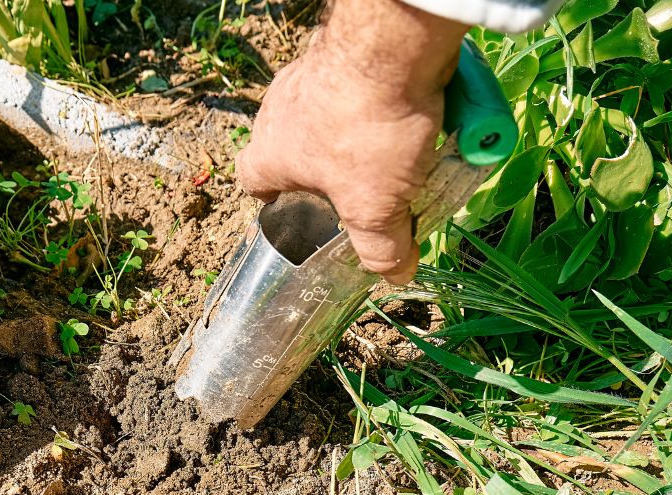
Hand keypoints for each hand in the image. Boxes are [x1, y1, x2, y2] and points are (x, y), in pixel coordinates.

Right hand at [235, 0, 467, 282]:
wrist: (393, 42)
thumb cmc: (366, 133)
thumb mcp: (375, 209)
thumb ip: (382, 249)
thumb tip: (396, 275)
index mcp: (271, 152)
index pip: (252, 180)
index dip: (271, 199)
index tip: (295, 209)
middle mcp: (281, 108)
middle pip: (294, 145)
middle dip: (326, 167)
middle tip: (359, 186)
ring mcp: (312, 72)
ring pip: (329, 112)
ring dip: (360, 132)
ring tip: (401, 151)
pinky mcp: (346, 47)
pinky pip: (362, 82)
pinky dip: (386, 99)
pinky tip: (418, 112)